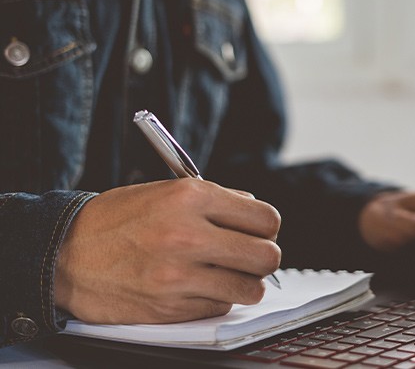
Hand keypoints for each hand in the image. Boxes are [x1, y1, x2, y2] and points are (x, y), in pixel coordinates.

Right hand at [54, 179, 280, 323]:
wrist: (65, 253)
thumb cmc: (118, 220)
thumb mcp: (168, 191)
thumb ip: (218, 200)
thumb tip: (258, 219)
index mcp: (192, 197)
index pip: (266, 219)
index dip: (266, 227)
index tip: (258, 232)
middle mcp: (188, 235)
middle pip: (267, 256)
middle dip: (262, 257)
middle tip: (247, 256)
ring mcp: (179, 275)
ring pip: (250, 289)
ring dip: (243, 283)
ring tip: (226, 274)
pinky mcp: (170, 307)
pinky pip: (220, 307)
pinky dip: (215, 299)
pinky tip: (197, 286)